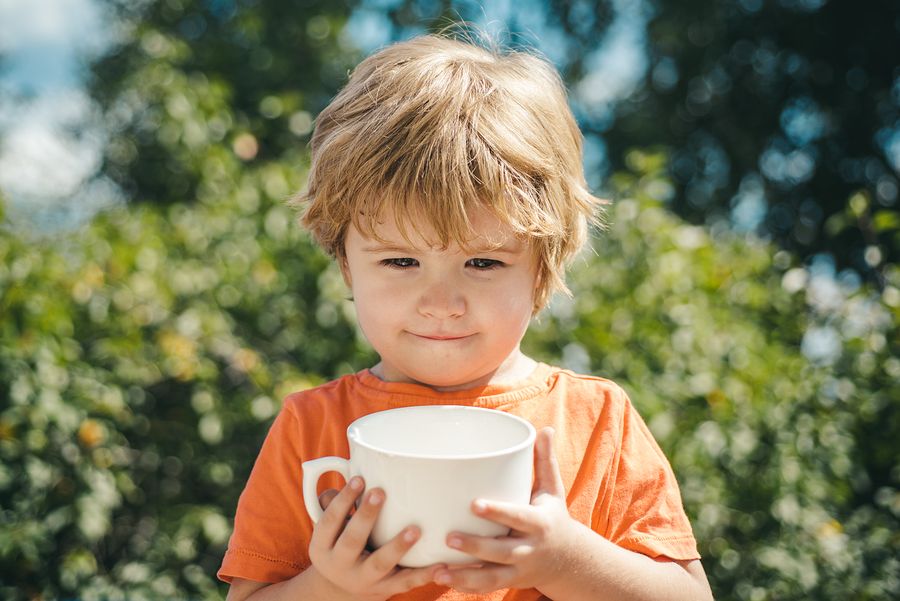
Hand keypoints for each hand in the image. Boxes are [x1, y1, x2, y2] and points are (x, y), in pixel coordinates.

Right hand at [308, 476, 444, 600]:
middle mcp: (339, 565)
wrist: (341, 589)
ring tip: (415, 530)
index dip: (342, 500)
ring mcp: (363, 580)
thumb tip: (349, 469)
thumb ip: (334, 501)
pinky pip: (405, 583)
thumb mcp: (329, 528)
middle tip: (380, 492)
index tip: (359, 478)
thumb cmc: (340, 542)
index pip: (329, 521)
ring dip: (397, 546)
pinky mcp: (385, 589)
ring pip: (379, 564)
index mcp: (323, 546)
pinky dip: (423, 575)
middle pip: (352, 541)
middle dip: (365, 516)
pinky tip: (440, 564)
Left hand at [433, 427, 579, 593]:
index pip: (517, 517)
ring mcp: (518, 570)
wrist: (569, 560)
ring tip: (438, 570)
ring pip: (491, 577)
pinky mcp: (508, 581)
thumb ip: (544, 460)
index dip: (497, 511)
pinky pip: (485, 588)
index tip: (474, 504)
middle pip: (501, 551)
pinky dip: (464, 587)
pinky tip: (441, 579)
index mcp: (538, 523)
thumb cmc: (552, 516)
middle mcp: (528, 549)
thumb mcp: (552, 490)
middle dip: (475, 547)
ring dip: (464, 576)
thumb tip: (544, 429)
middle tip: (448, 538)